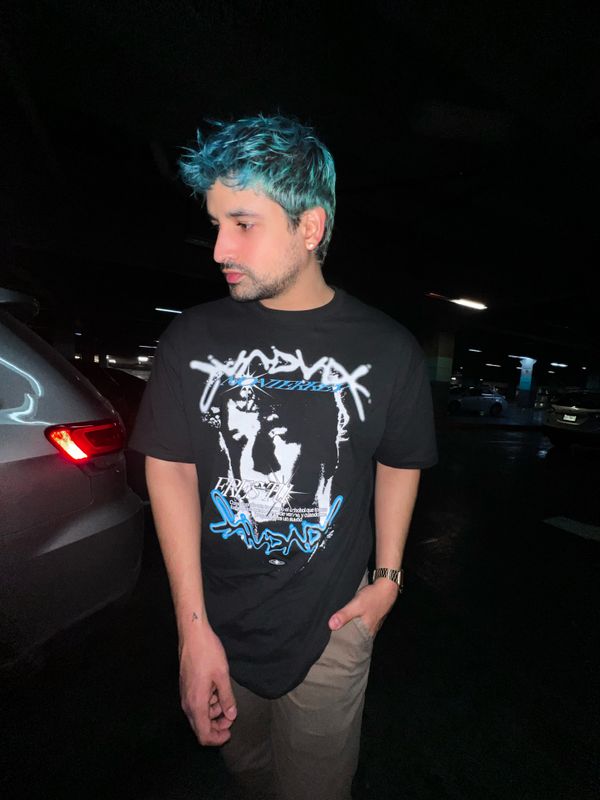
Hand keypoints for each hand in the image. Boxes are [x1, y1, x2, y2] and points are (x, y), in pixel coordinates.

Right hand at [179, 622, 236, 745]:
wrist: (192, 635)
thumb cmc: (208, 653)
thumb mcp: (222, 676)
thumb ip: (227, 698)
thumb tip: (231, 716)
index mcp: (196, 704)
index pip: (203, 735)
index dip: (217, 739)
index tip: (230, 733)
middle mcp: (188, 703)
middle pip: (200, 728)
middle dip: (217, 726)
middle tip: (231, 715)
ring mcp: (185, 695)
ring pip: (199, 715)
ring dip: (214, 712)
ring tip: (225, 696)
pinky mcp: (186, 687)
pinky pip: (197, 703)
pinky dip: (208, 702)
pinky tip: (216, 689)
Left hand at [328, 580, 398, 636]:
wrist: (387, 588)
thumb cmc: (373, 597)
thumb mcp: (356, 605)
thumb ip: (344, 615)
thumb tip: (331, 626)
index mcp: (366, 630)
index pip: (352, 642)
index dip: (343, 643)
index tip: (334, 642)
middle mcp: (370, 630)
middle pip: (356, 637)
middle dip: (347, 637)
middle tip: (336, 637)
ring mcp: (373, 625)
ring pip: (360, 631)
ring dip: (352, 631)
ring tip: (341, 630)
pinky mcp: (374, 619)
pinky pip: (364, 626)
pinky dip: (357, 625)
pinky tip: (353, 621)